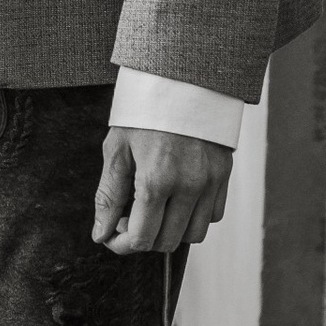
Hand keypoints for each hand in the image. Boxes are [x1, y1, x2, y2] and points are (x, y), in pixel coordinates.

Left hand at [93, 125, 234, 257]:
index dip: (122, 245)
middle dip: (144, 238)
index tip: (112, 235)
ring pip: (194, 235)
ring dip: (171, 231)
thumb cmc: (143, 112)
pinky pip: (213, 215)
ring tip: (154, 208)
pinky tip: (177, 198)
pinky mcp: (224, 175)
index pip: (141, 238)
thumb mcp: (117, 149)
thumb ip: (108, 196)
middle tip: (129, 217)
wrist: (181, 80)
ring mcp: (210, 182)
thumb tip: (101, 234)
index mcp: (156, 180)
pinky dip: (195, 217)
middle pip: (167, 242)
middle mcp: (188, 186)